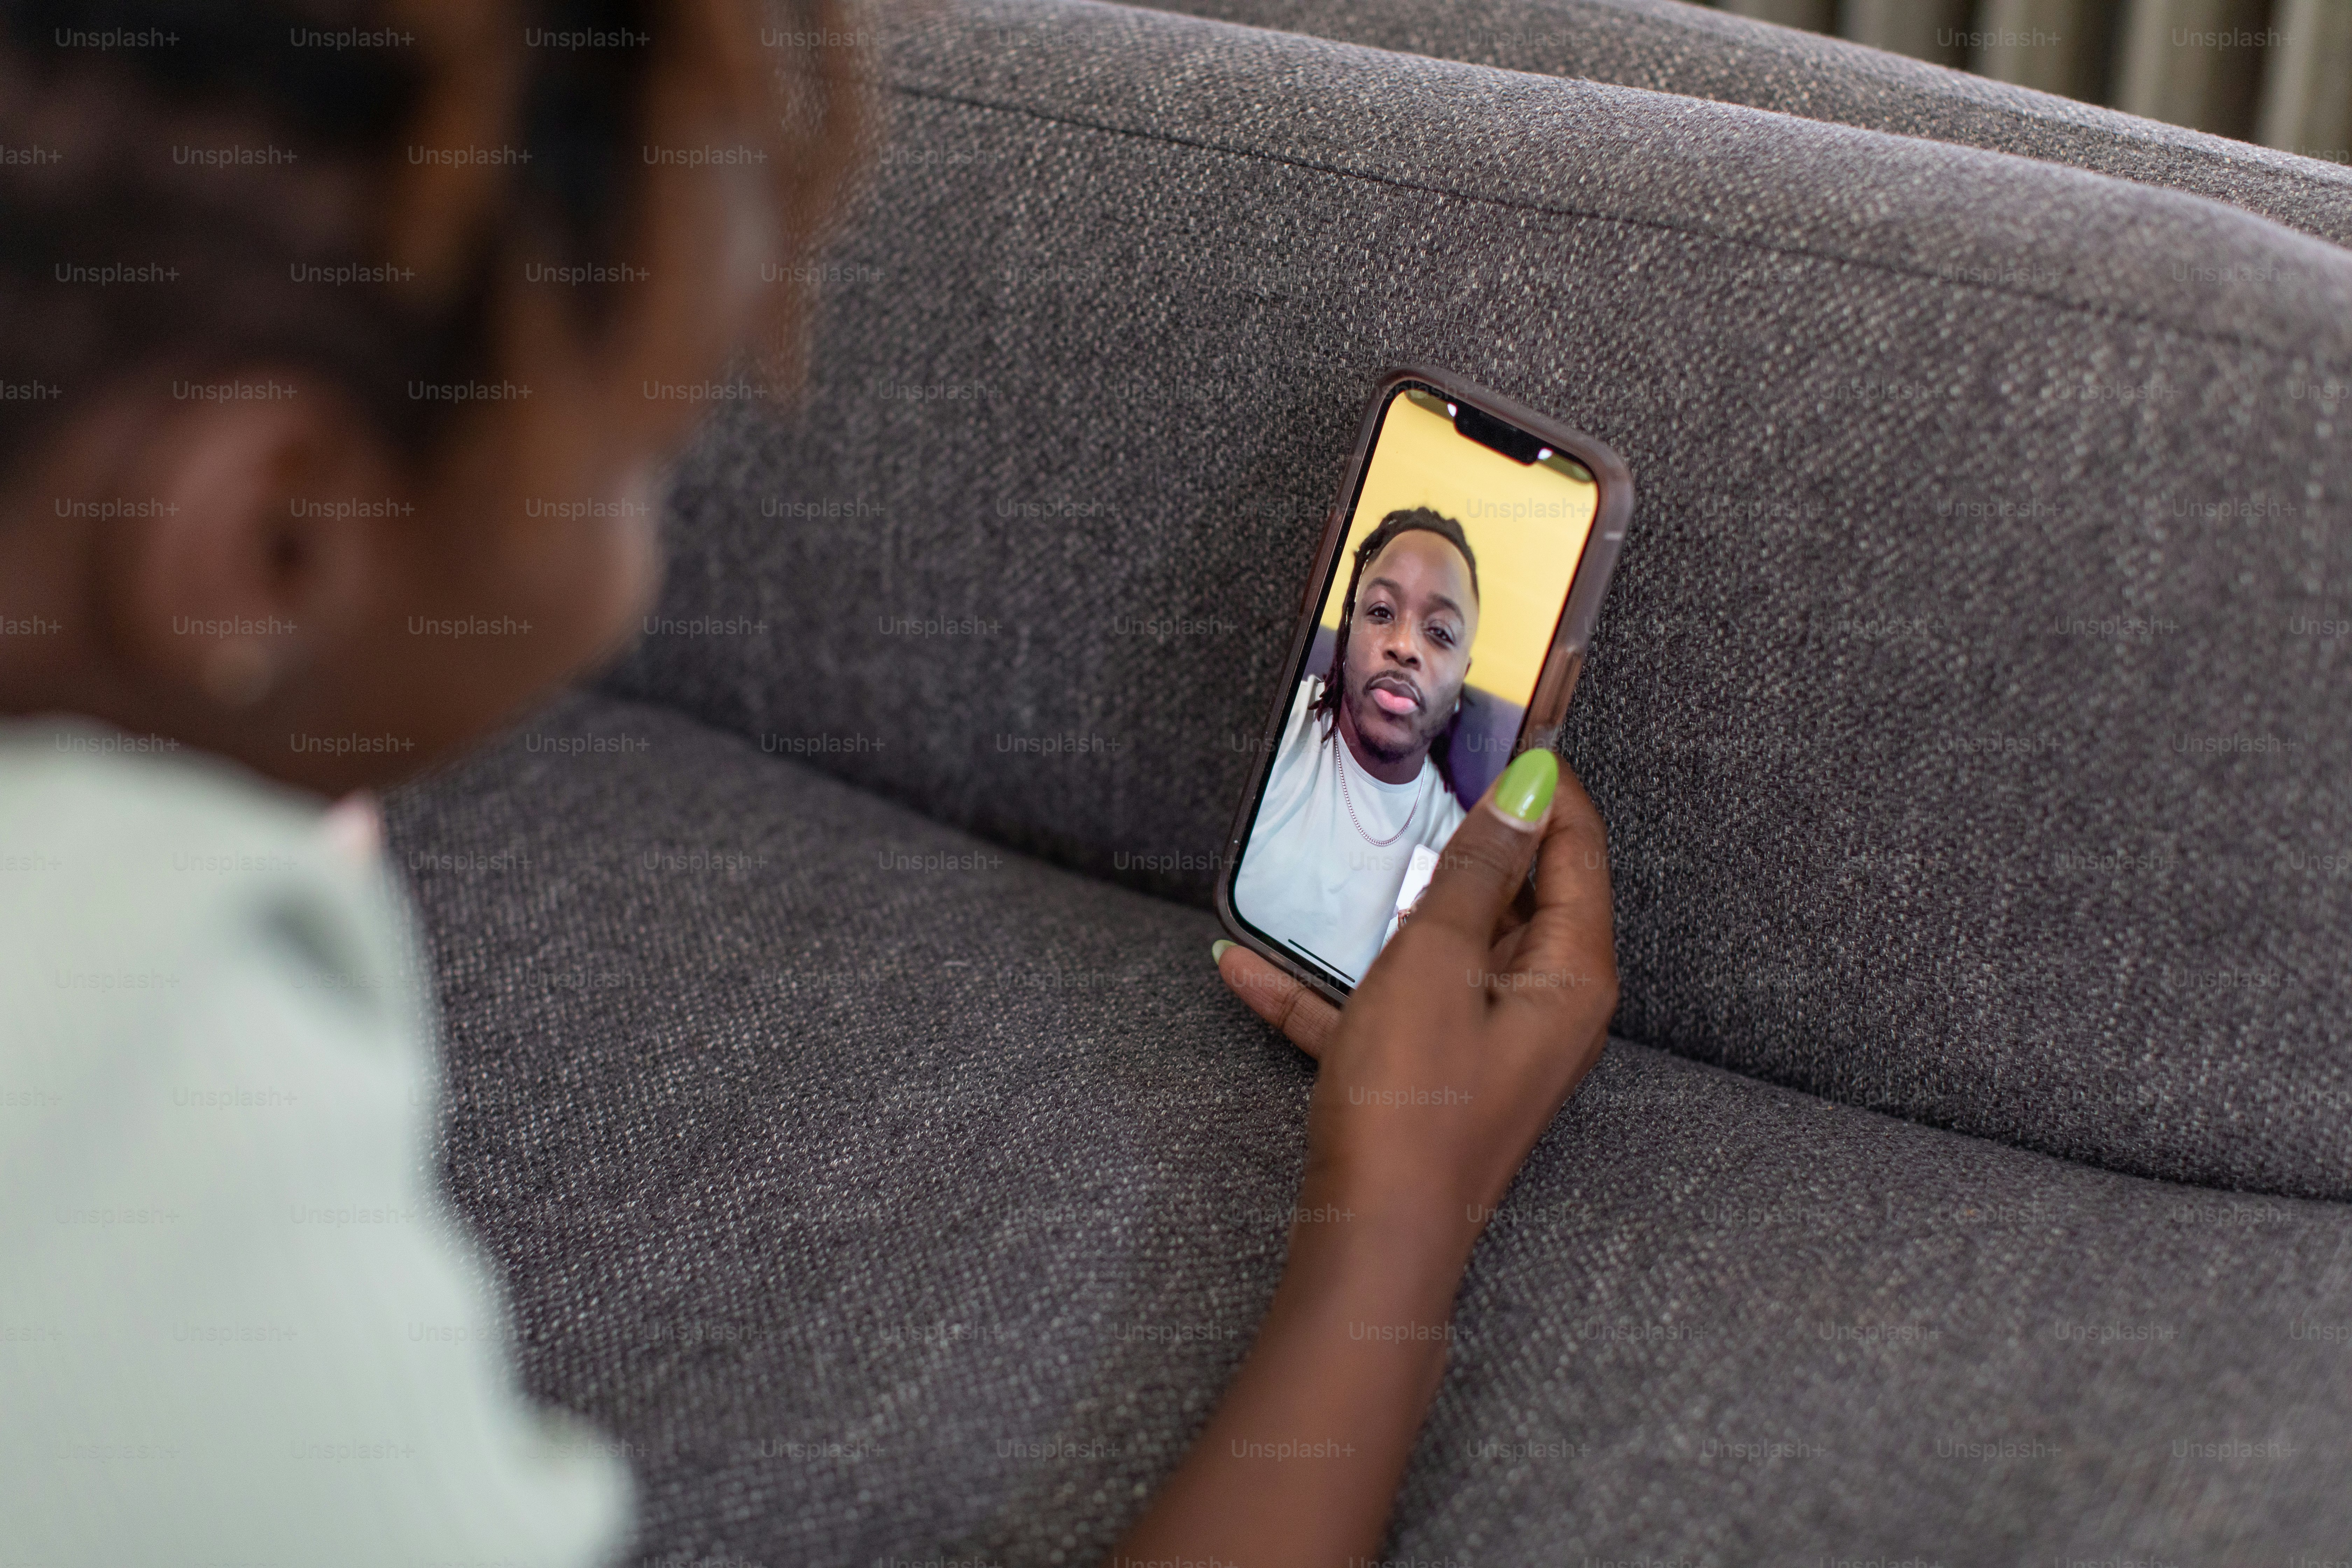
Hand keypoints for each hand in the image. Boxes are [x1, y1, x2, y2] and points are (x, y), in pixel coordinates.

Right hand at [1217, 749, 1618, 1246]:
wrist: (1373, 1237)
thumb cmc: (1413, 1106)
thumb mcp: (1437, 962)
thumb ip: (1475, 870)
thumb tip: (1528, 789)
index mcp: (1569, 971)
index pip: (1576, 847)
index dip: (1543, 783)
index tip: (1499, 727)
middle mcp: (1544, 1003)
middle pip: (1516, 893)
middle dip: (1461, 837)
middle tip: (1414, 771)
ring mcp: (1489, 1042)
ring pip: (1444, 946)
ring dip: (1387, 907)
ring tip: (1342, 849)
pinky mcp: (1433, 1074)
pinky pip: (1382, 1010)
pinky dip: (1325, 988)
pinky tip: (1247, 966)